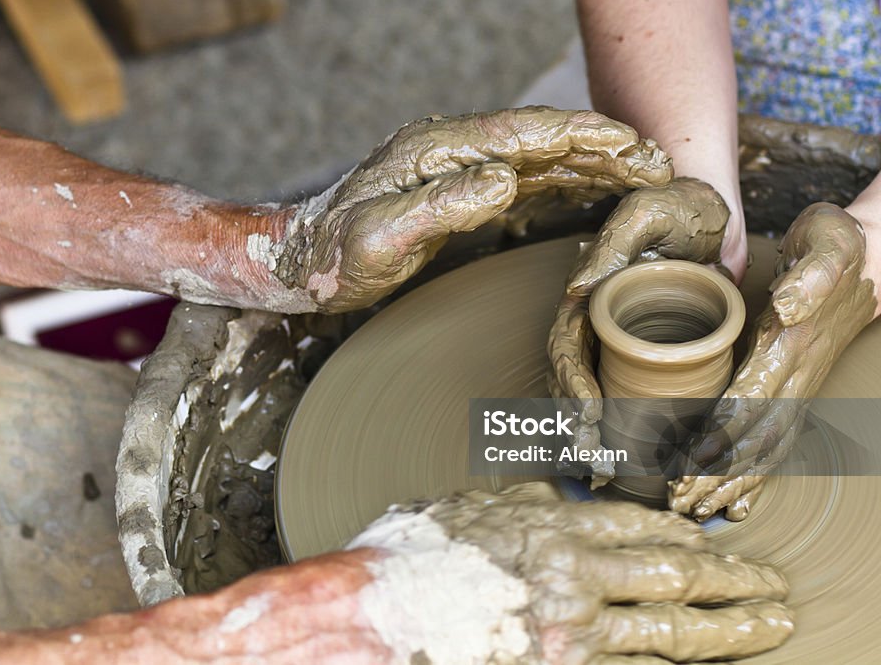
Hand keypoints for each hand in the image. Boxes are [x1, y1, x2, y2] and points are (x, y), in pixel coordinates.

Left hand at [270, 107, 671, 312]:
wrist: (299, 261)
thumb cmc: (333, 255)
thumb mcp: (381, 238)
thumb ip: (440, 207)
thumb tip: (504, 180)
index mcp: (437, 150)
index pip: (525, 134)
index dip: (584, 138)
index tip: (634, 146)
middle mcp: (452, 150)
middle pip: (542, 139)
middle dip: (603, 147)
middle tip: (659, 163)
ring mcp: (456, 169)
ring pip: (538, 158)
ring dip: (591, 164)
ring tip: (643, 171)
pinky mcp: (457, 192)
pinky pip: (521, 181)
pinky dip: (562, 182)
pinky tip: (589, 189)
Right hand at [347, 482, 792, 663]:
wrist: (373, 616)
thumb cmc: (406, 564)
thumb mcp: (461, 510)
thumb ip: (515, 502)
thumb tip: (549, 493)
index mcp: (545, 522)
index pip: (633, 520)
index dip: (678, 529)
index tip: (704, 535)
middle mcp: (569, 569)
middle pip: (672, 570)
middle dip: (730, 577)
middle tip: (768, 581)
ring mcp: (571, 625)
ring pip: (672, 626)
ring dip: (729, 626)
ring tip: (767, 623)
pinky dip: (674, 663)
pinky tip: (698, 661)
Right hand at [547, 178, 731, 483]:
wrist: (710, 209)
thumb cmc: (676, 205)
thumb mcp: (646, 213)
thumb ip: (611, 245)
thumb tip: (575, 289)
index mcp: (585, 298)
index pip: (567, 350)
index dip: (573, 386)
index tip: (589, 418)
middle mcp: (592, 324)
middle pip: (571, 382)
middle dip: (577, 425)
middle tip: (594, 462)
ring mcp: (614, 341)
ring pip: (590, 394)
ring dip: (591, 435)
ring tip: (602, 471)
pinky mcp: (642, 353)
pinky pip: (621, 393)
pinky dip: (618, 426)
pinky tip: (627, 454)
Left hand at [670, 203, 877, 520]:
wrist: (872, 254)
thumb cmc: (839, 243)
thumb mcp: (828, 242)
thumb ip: (811, 273)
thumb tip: (788, 305)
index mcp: (792, 343)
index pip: (753, 400)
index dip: (719, 435)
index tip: (688, 463)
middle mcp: (797, 372)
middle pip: (755, 437)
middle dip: (716, 473)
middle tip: (680, 501)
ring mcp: (801, 384)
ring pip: (766, 446)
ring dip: (731, 481)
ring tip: (697, 507)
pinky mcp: (798, 386)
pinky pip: (779, 438)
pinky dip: (757, 474)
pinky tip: (738, 501)